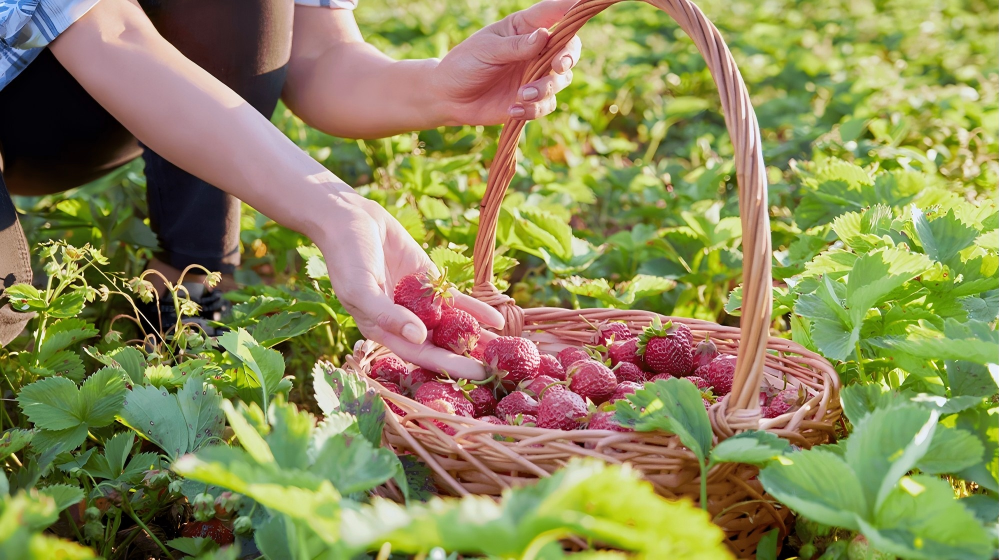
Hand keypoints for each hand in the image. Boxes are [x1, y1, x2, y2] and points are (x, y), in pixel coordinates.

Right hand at [316, 191, 503, 379]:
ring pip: (453, 325)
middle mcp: (404, 322)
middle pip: (440, 345)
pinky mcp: (432, 283)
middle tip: (497, 369)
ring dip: (477, 337)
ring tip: (506, 350)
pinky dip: (477, 310)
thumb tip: (419, 338)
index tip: (475, 373)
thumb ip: (388, 315)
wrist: (352, 219)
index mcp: (384, 331)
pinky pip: (457, 300)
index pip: (420, 354)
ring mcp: (421, 303)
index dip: (448, 365)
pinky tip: (498, 319)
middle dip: (467, 356)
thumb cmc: (347, 258)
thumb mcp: (361, 289)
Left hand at [432, 0, 582, 124]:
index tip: (585, 3)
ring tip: (521, 95)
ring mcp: (536, 76)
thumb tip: (544, 36)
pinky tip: (512, 110)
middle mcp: (536, 51)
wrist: (449, 97)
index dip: (573, 8)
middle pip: (569, 49)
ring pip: (560, 80)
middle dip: (568, 57)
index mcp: (525, 28)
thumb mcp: (486, 50)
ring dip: (545, 89)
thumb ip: (516, 45)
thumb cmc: (465, 64)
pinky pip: (545, 105)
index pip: (555, 13)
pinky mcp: (531, 100)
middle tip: (557, 66)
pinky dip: (533, 109)